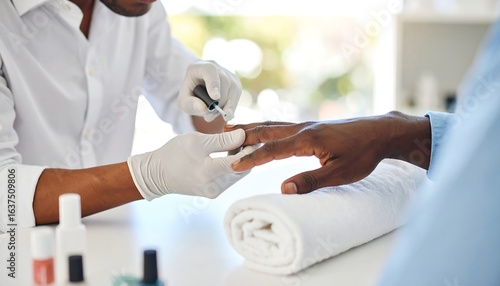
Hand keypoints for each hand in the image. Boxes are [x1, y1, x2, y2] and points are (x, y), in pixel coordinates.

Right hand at [127, 129, 253, 199]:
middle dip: (247, 153)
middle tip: (248, 136)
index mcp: (208, 172)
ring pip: (237, 174)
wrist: (157, 174)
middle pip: (242, 169)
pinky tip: (229, 153)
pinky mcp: (213, 192)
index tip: (255, 136)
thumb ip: (222, 140)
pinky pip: (230, 178)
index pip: (239, 162)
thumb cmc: (175, 153)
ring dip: (240, 159)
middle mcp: (213, 187)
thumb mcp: (197, 141)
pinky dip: (232, 165)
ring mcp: (214, 192)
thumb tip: (244, 135)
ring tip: (237, 142)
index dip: (250, 148)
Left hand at [177, 60, 240, 121]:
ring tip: (212, 116)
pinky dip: (231, 107)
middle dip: (219, 102)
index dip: (213, 83)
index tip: (215, 97)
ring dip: (225, 106)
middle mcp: (215, 67)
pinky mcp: (235, 83)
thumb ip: (190, 104)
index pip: (210, 70)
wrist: (197, 94)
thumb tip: (204, 108)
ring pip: (233, 88)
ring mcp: (227, 74)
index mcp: (199, 66)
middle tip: (208, 116)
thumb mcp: (184, 102)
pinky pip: (237, 95)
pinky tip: (223, 114)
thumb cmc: (189, 96)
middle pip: (224, 81)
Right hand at [227, 112, 430, 193]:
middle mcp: (303, 128)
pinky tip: (263, 131)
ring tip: (233, 128)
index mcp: (308, 139)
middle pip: (266, 131)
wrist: (381, 131)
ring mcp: (307, 125)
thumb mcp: (340, 173)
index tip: (232, 163)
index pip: (272, 150)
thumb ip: (311, 181)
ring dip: (252, 128)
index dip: (251, 158)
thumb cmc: (363, 153)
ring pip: (273, 125)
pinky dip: (266, 128)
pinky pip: (282, 126)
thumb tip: (284, 190)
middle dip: (243, 135)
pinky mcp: (312, 127)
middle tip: (221, 137)